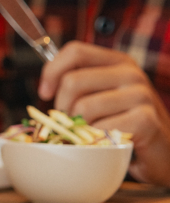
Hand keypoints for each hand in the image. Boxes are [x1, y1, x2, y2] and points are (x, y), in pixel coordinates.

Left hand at [39, 41, 169, 185]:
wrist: (163, 151)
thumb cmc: (125, 123)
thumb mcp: (102, 95)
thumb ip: (78, 83)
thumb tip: (45, 87)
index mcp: (118, 61)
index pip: (75, 51)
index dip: (52, 71)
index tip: (45, 92)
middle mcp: (131, 73)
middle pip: (73, 81)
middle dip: (62, 106)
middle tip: (70, 121)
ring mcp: (141, 95)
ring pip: (83, 108)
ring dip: (79, 127)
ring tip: (90, 133)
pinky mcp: (145, 120)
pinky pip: (100, 129)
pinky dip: (96, 140)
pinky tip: (107, 142)